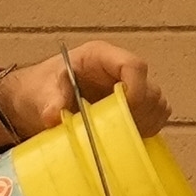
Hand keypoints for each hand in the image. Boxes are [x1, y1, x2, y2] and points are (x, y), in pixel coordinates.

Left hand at [0, 39, 169, 143]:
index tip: (124, 110)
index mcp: (101, 57)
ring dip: (144, 123)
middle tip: (116, 130)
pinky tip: (124, 138)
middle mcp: (119, 71)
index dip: (136, 88)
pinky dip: (145, 129)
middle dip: (138, 112)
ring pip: (157, 104)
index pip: (134, 65)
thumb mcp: (41, 93)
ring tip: (119, 135)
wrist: (38, 100)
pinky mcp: (132, 107)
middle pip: (150, 89)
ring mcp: (129, 89)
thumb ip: (50, 102)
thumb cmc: (40, 88)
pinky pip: (155, 118)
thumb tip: (53, 117)